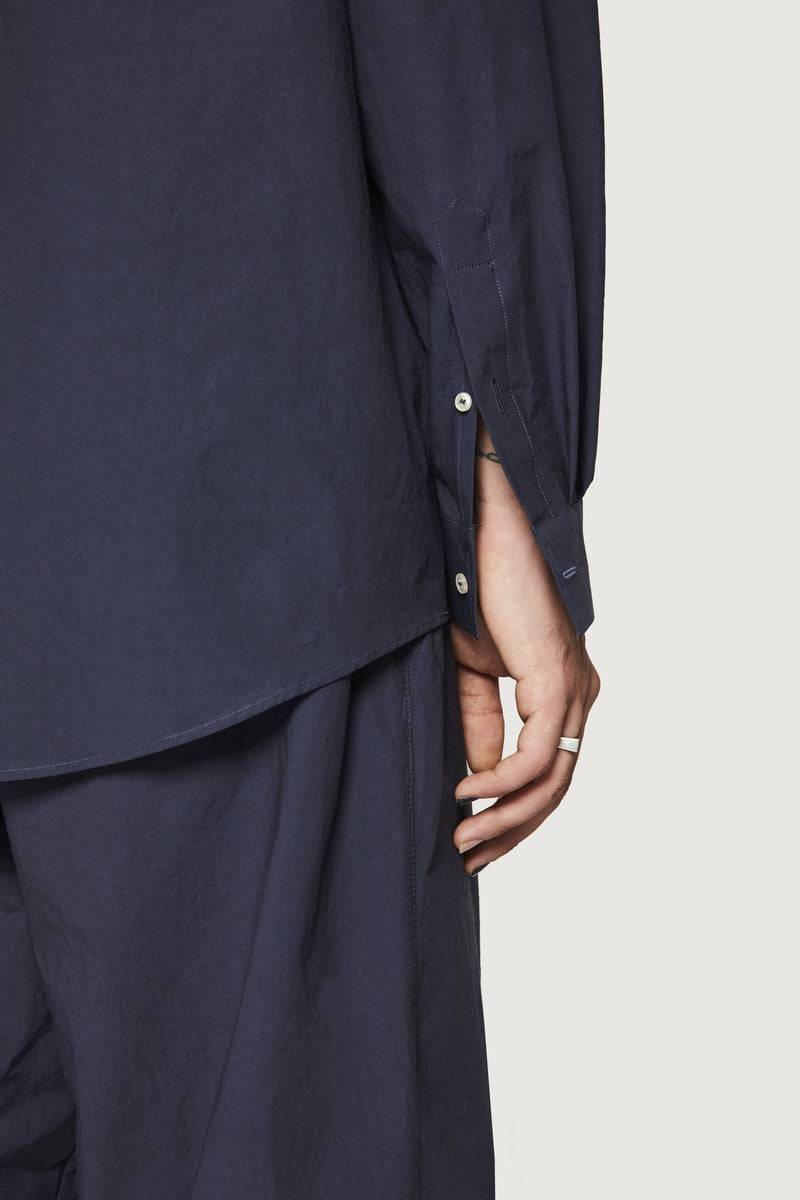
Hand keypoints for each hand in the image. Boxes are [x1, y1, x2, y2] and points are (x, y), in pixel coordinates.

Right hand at [451, 432, 599, 874]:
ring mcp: (575, 688)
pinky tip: (468, 793)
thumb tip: (481, 781)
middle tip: (472, 859)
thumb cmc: (474, 594)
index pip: (550, 773)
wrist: (479, 537)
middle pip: (558, 787)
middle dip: (514, 831)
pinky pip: (538, 753)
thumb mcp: (470, 675)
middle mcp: (580, 694)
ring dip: (507, 817)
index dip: (514, 816)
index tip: (475, 844)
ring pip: (553, 780)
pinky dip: (503, 781)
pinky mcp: (558, 679)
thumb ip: (481, 726)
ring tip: (464, 838)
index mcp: (564, 692)